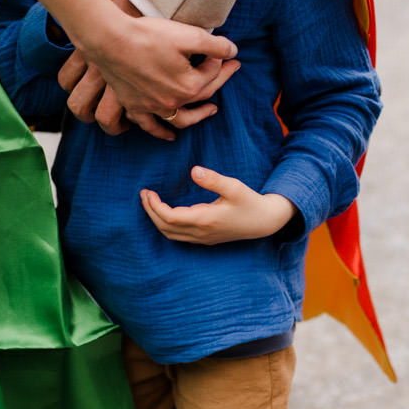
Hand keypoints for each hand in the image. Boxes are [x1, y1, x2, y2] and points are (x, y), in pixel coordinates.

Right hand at [60, 49, 237, 138]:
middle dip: (220, 80)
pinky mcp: (134, 106)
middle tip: (231, 68)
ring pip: (181, 118)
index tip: (223, 50)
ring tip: (211, 110)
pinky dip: (161, 132)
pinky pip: (151, 126)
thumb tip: (233, 51)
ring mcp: (152, 107)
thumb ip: (215, 45)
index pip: (212, 73)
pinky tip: (170, 136)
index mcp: (189, 85)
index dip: (220, 59)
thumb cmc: (148, 35)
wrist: (111, 41)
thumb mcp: (188, 35)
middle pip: (203, 94)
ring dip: (198, 115)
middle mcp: (173, 102)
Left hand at [140, 166, 296, 244]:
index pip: (170, 218)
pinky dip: (167, 225)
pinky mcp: (206, 238)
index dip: (154, 206)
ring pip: (171, 234)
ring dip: (157, 219)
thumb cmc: (250, 201)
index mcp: (205, 220)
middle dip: (151, 212)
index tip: (147, 192)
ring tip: (150, 202)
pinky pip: (179, 236)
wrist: (265, 222)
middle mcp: (201, 232)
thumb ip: (213, 179)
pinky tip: (166, 213)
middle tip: (144, 194)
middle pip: (165, 228)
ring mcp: (203, 238)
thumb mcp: (234, 186)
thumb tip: (193, 170)